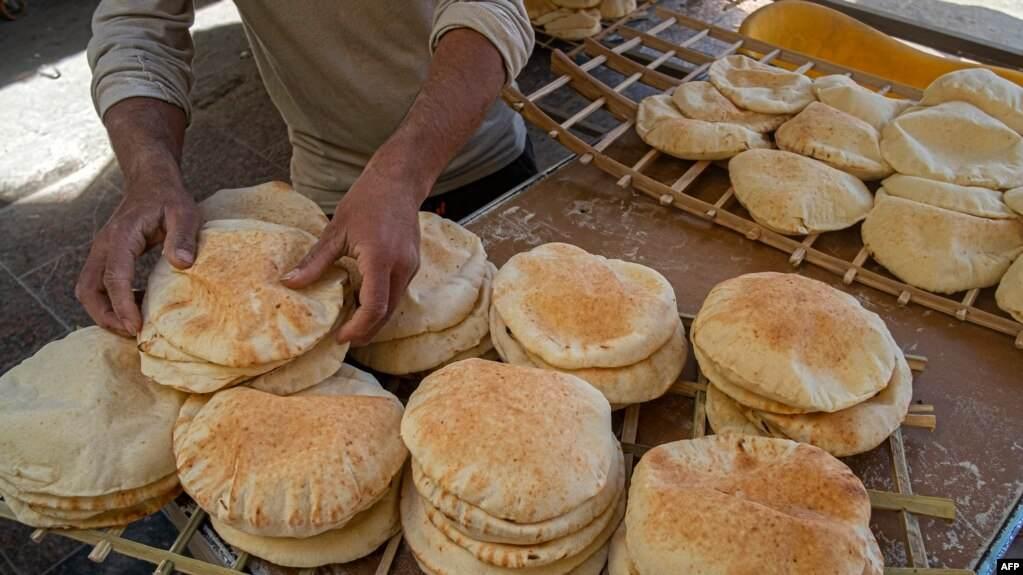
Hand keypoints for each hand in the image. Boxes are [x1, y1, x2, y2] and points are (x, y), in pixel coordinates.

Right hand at [76, 173, 199, 336]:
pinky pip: (98, 285)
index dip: (123, 306)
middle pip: (89, 290)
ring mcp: (101, 251)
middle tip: (132, 334)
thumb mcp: (184, 213)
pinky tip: (138, 306)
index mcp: (121, 236)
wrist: (151, 181)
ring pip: (88, 290)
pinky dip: (111, 302)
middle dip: (105, 316)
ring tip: (134, 325)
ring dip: (105, 312)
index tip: (136, 328)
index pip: (114, 278)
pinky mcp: (106, 256)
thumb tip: (182, 264)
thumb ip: (184, 237)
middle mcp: (104, 245)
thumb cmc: (169, 197)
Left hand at [282, 166, 422, 346]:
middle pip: (386, 314)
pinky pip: (397, 293)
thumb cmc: (365, 200)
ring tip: (350, 324)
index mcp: (380, 258)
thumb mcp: (335, 230)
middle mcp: (400, 266)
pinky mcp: (412, 265)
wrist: (398, 181)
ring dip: (373, 319)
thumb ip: (314, 261)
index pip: (374, 307)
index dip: (357, 327)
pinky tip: (362, 300)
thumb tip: (289, 283)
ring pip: (394, 306)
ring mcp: (411, 267)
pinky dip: (381, 303)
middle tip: (343, 338)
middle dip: (366, 331)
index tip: (340, 336)